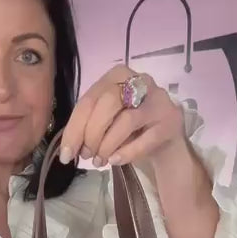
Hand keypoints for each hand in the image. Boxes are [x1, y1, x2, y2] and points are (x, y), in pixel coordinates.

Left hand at [60, 65, 184, 167]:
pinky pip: (145, 139)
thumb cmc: (131, 128)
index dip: (75, 129)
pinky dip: (127, 153)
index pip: (89, 99)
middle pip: (108, 104)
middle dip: (92, 134)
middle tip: (87, 155)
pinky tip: (116, 160)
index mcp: (117, 76)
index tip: (66, 154)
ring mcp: (157, 101)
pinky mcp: (170, 122)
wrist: (166, 139)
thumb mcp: (108, 120)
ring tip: (101, 161)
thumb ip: (88, 126)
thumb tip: (68, 149)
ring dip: (108, 145)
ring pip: (126, 121)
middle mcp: (140, 82)